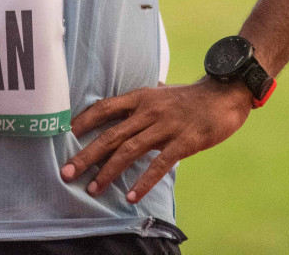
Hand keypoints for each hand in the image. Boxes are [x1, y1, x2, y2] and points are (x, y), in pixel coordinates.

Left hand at [60, 79, 250, 203]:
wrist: (224, 94)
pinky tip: (131, 195)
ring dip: (108, 171)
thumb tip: (121, 106)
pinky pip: (159, 164)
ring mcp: (165, 126)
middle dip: (86, 155)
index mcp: (140, 97)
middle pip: (110, 134)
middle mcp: (148, 111)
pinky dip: (143, 181)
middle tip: (67, 173)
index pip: (104, 108)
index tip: (63, 135)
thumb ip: (140, 101)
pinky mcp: (183, 142)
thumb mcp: (160, 92)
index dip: (83, 121)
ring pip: (129, 150)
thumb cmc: (191, 96)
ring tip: (93, 189)